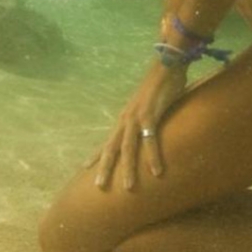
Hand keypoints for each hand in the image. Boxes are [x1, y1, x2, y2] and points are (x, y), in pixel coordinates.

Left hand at [87, 60, 187, 191]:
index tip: (84, 168)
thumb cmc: (160, 86)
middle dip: (105, 167)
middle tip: (99, 187)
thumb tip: (149, 132)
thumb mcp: (148, 107)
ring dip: (128, 168)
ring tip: (128, 188)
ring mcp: (137, 116)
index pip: (108, 140)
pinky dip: (152, 156)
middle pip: (112, 147)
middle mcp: (126, 118)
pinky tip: (156, 171)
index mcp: (125, 118)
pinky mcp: (150, 113)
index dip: (97, 154)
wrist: (166, 63)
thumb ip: (146, 121)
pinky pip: (150, 139)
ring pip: (129, 147)